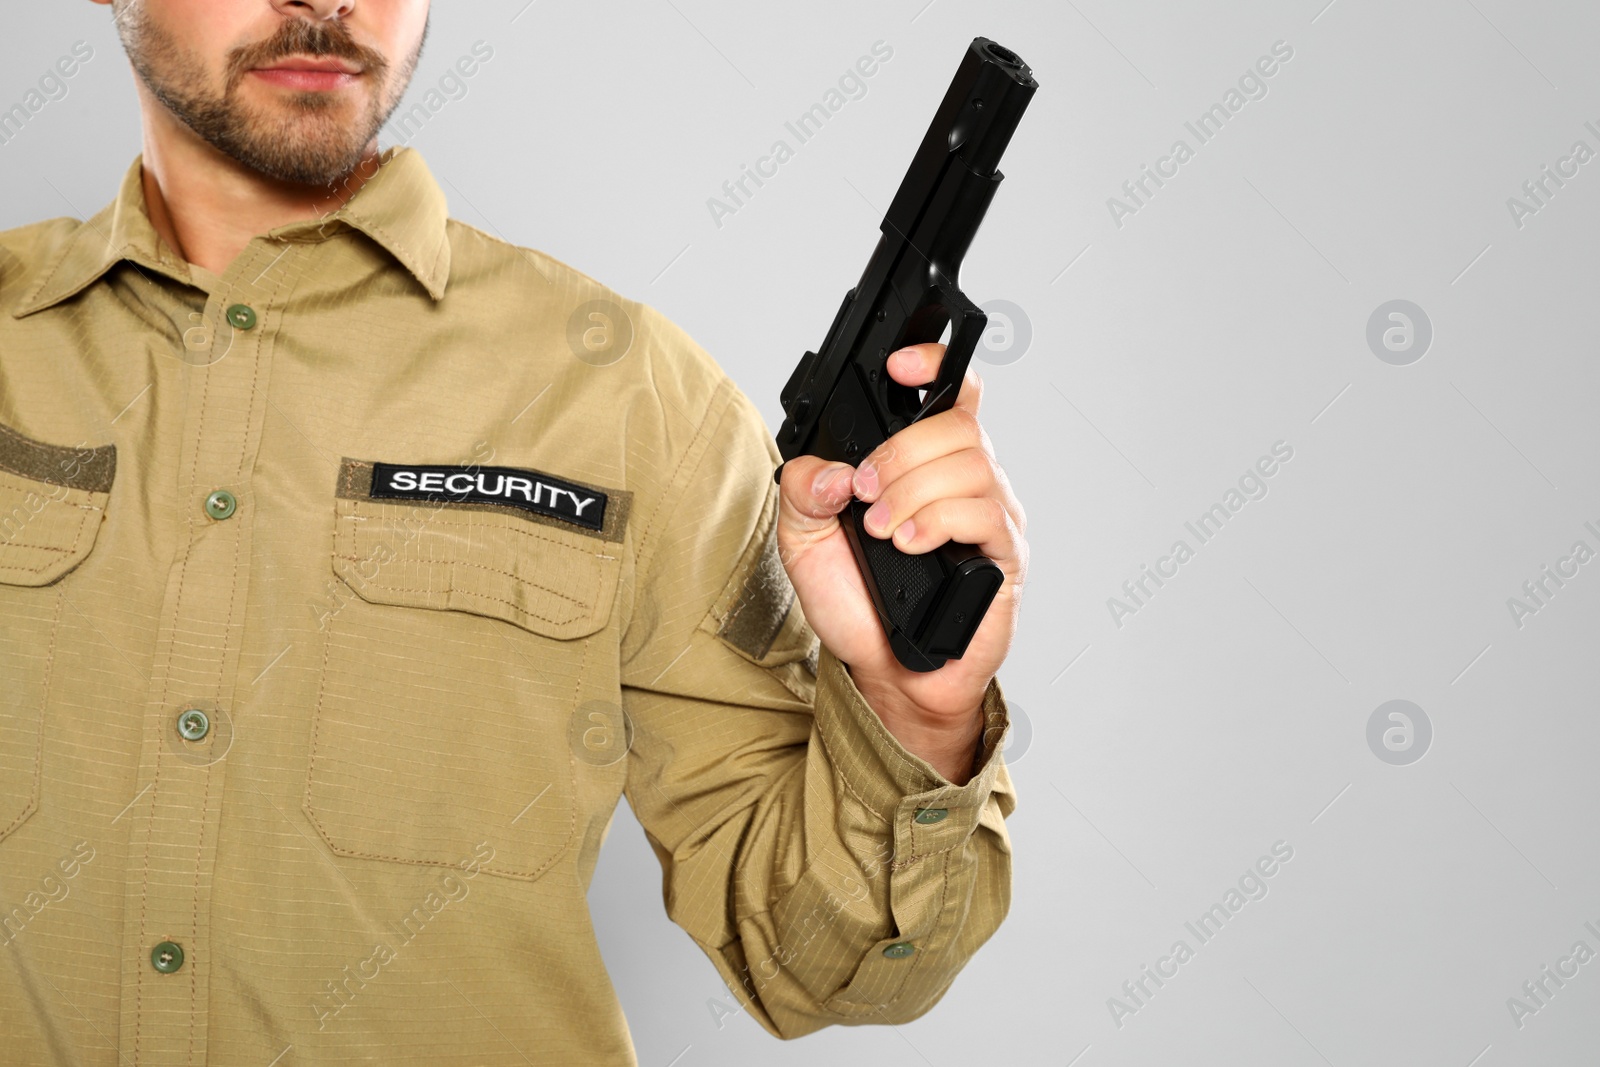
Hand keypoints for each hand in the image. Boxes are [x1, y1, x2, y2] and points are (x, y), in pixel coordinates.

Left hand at [776, 343, 1027, 781]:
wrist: (885, 671)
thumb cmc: (857, 604)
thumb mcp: (803, 542)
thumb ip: (802, 492)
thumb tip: (831, 468)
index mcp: (925, 460)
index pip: (950, 389)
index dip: (933, 361)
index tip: (899, 367)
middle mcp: (966, 478)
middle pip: (955, 422)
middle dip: (899, 453)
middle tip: (864, 496)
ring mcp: (991, 513)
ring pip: (970, 463)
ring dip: (912, 492)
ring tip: (883, 532)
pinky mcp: (1004, 554)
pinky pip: (982, 512)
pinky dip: (936, 521)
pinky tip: (908, 546)